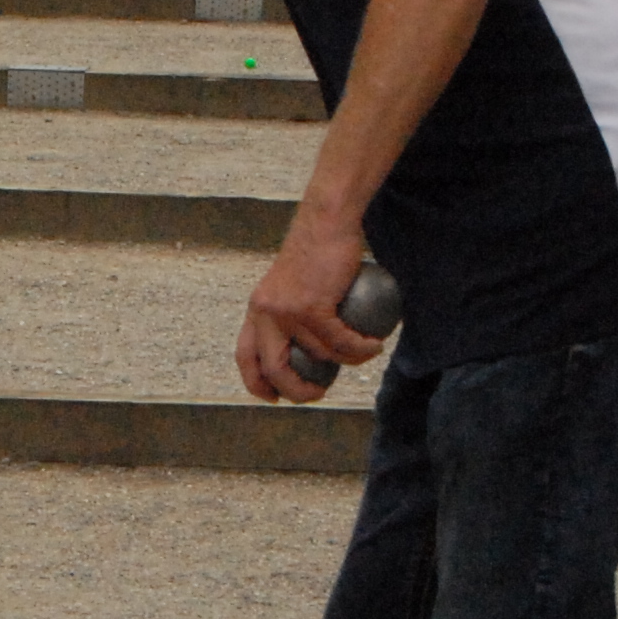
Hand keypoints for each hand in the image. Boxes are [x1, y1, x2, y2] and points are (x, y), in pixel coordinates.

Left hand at [237, 210, 376, 403]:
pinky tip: (372, 347)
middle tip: (319, 392)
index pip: (245, 355)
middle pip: (274, 369)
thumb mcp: (288, 282)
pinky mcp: (313, 306)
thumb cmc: (314, 248)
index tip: (273, 397)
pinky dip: (360, 349)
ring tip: (364, 355)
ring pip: (319, 354)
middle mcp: (266, 312)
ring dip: (347, 362)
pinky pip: (340, 341)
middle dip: (296, 391)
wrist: (325, 221)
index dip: (257, 383)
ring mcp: (288, 310)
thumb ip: (289, 308)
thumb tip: (307, 341)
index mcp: (257, 308)